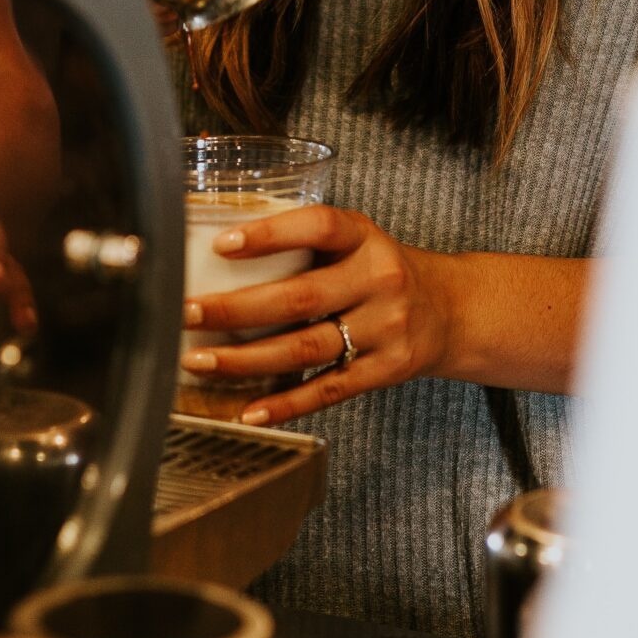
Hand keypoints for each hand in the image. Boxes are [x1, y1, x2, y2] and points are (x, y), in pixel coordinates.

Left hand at [180, 205, 454, 425]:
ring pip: (305, 348)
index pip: (318, 227)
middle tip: (187, 313)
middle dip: (236, 309)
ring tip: (199, 361)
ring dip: (245, 360)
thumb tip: (216, 250)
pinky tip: (247, 410)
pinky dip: (284, 403)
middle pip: (300, 297)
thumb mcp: (358, 242)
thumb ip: (306, 245)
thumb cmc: (381, 272)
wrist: (450, 311)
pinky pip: (327, 390)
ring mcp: (385, 329)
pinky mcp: (385, 370)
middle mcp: (378, 280)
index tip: (221, 243)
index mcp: (365, 238)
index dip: (270, 234)